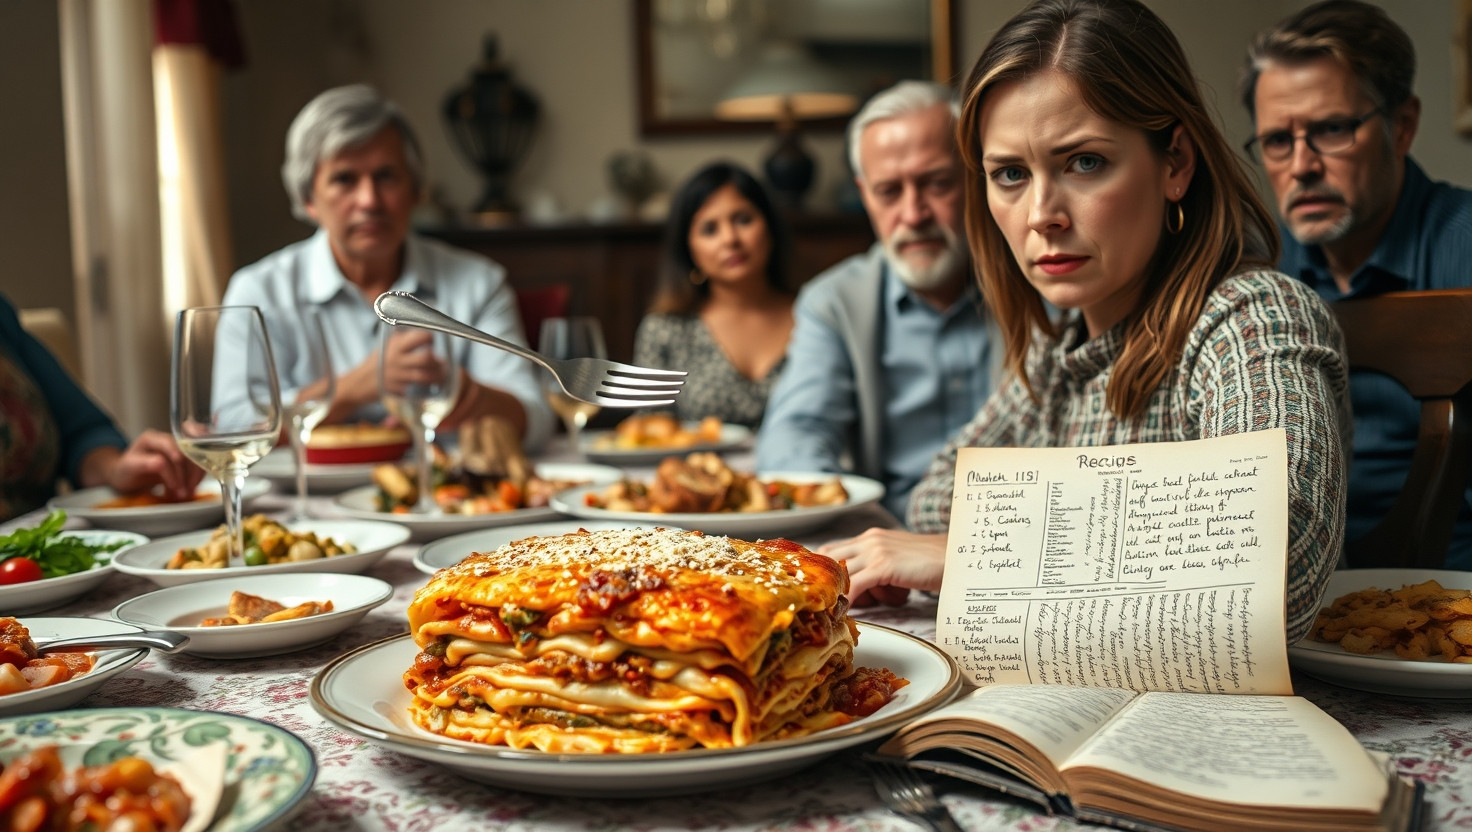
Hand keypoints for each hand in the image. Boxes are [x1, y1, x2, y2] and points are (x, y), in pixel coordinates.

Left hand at [105, 429, 204, 497]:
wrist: (128, 476)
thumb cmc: (125, 471)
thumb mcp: (129, 467)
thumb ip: (143, 463)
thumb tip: (161, 464)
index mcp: (152, 438)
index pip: (170, 445)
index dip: (177, 461)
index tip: (177, 482)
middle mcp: (168, 440)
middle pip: (187, 452)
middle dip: (188, 473)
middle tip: (184, 493)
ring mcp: (178, 449)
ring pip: (196, 459)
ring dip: (194, 478)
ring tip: (186, 494)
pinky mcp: (184, 459)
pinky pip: (197, 467)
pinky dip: (195, 480)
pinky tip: (186, 491)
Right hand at [380, 328, 451, 394]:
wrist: (361, 382)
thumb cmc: (378, 361)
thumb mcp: (387, 344)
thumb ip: (403, 336)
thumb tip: (419, 322)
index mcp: (396, 345)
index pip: (420, 337)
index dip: (429, 338)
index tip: (431, 341)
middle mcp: (397, 359)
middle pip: (425, 358)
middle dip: (437, 360)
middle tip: (440, 362)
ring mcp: (398, 376)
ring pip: (424, 376)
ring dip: (437, 376)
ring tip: (442, 374)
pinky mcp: (398, 390)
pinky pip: (417, 389)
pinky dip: (427, 387)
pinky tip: (432, 384)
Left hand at [817, 528, 947, 604]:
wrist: (958, 557)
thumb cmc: (934, 564)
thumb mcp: (900, 561)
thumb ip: (880, 569)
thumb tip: (864, 592)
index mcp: (871, 537)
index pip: (832, 550)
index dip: (825, 572)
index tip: (824, 591)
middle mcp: (869, 540)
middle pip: (829, 559)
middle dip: (828, 583)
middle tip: (831, 605)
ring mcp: (875, 550)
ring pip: (841, 574)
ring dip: (841, 595)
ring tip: (846, 612)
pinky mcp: (884, 565)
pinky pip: (856, 585)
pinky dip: (849, 600)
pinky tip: (849, 613)